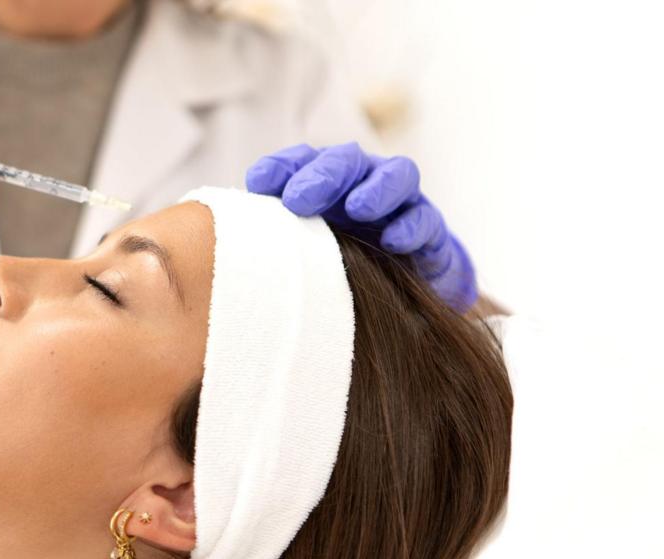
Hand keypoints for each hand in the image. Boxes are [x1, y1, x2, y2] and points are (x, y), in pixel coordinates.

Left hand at [246, 142, 476, 312]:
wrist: (400, 293)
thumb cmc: (337, 263)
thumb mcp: (302, 250)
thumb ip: (273, 237)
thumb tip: (232, 237)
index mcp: (326, 182)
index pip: (303, 161)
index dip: (281, 168)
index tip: (257, 184)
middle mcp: (363, 182)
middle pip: (347, 160)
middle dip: (324, 175)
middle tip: (299, 200)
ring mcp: (400, 203)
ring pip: (397, 175)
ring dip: (376, 189)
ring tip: (357, 208)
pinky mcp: (430, 231)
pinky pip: (426, 220)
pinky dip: (411, 227)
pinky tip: (393, 241)